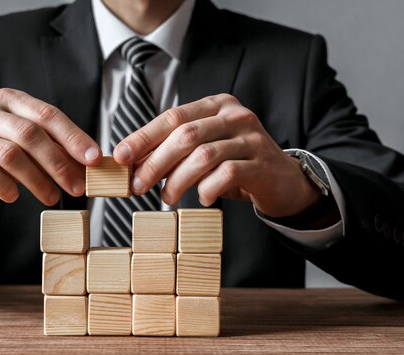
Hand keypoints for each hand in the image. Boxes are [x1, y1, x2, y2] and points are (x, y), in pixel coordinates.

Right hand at [0, 88, 100, 226]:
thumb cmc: (0, 154)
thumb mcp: (29, 145)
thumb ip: (56, 147)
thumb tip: (91, 163)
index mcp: (11, 101)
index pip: (48, 114)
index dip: (74, 137)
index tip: (93, 159)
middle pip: (31, 134)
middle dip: (59, 163)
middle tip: (77, 187)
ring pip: (11, 154)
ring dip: (37, 179)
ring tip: (52, 197)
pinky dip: (6, 186)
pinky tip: (15, 196)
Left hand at [113, 94, 320, 217]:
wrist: (283, 181)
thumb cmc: (236, 165)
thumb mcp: (204, 151)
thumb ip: (175, 151)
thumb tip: (132, 163)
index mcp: (216, 106)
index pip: (173, 116)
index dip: (143, 136)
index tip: (120, 156)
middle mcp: (235, 116)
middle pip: (185, 135)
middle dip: (155, 162)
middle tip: (138, 185)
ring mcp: (251, 138)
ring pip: (204, 155)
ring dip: (178, 180)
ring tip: (167, 197)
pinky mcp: (262, 164)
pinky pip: (227, 175)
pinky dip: (208, 189)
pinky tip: (203, 199)